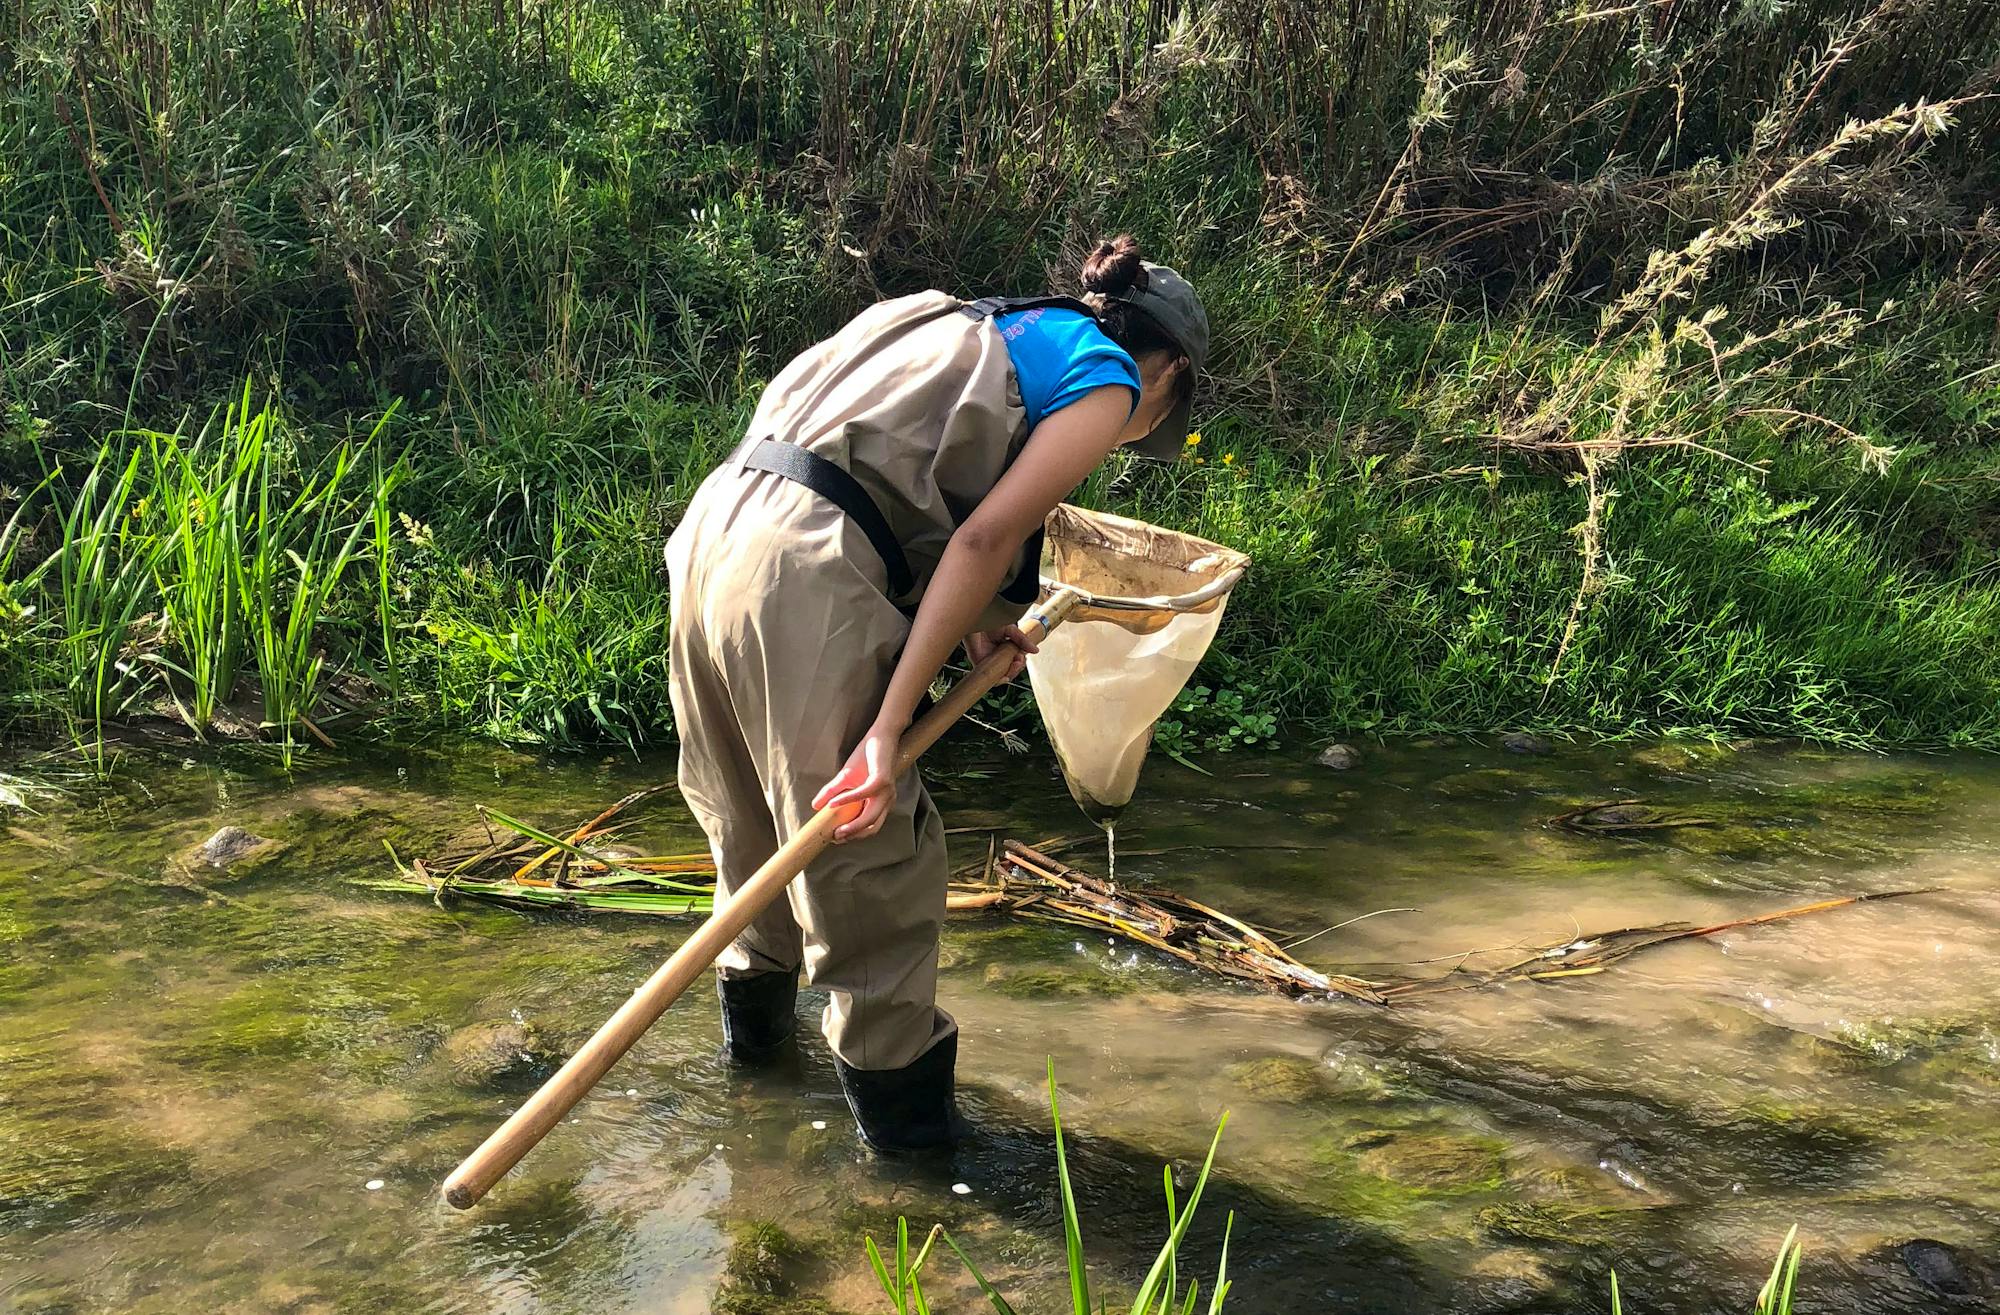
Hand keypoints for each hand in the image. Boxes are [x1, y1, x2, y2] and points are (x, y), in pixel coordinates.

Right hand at [813, 721, 900, 841]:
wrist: (880, 735)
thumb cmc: (866, 756)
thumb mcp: (845, 778)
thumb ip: (832, 792)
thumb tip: (815, 806)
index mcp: (881, 803)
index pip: (870, 827)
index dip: (854, 836)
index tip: (835, 838)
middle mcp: (887, 800)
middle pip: (871, 827)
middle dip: (853, 835)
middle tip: (835, 838)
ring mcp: (886, 791)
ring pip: (870, 816)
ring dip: (852, 825)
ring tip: (836, 829)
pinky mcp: (882, 779)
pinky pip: (864, 794)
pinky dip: (847, 800)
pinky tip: (833, 803)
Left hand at [963, 624, 1040, 682]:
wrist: (975, 618)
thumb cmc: (989, 621)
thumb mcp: (1010, 630)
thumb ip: (1022, 640)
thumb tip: (1035, 651)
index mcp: (1004, 649)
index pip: (1015, 662)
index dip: (1020, 663)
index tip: (1021, 657)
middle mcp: (996, 657)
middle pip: (1009, 671)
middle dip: (1016, 668)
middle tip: (1019, 660)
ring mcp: (988, 661)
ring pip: (1001, 676)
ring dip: (1010, 674)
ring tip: (1014, 664)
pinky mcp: (979, 664)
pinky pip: (990, 678)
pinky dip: (998, 680)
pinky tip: (1005, 675)